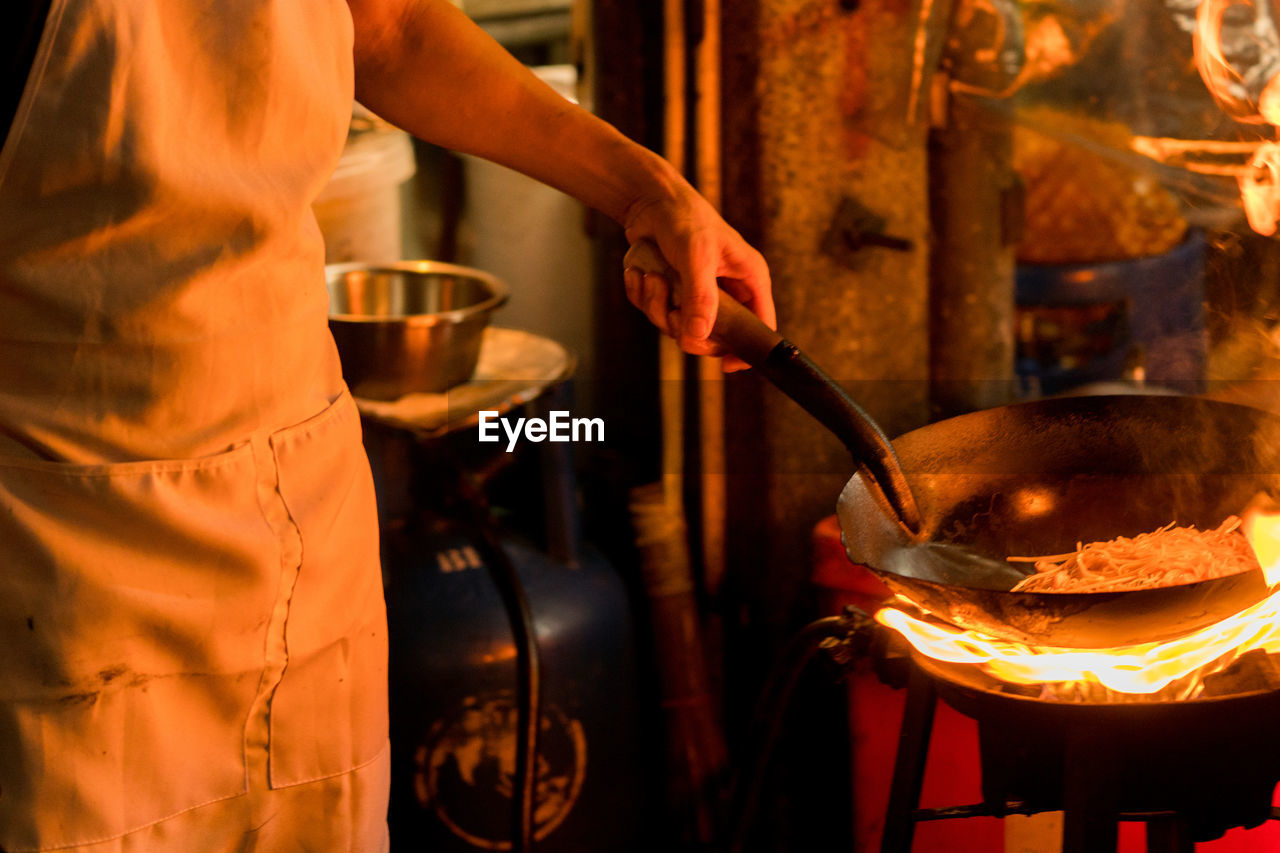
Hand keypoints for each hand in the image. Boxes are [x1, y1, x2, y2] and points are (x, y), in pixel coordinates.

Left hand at [620, 184, 773, 371]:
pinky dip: (644, 297)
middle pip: (713, 336)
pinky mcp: (673, 292)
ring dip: (658, 307)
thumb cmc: (684, 218)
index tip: (726, 365)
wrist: (648, 201)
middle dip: (685, 326)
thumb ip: (701, 297)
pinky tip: (641, 273)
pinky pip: (657, 313)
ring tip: (652, 278)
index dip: (746, 350)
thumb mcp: (697, 256)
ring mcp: (698, 294)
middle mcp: (728, 291)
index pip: (760, 326)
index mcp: (749, 280)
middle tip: (672, 310)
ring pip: (679, 327)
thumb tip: (699, 337)